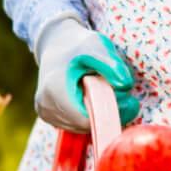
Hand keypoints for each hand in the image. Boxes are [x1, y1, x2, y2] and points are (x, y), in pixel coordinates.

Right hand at [34, 17, 139, 131]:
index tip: (125, 98)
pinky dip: (87, 114)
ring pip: (81, 127)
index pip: (86, 119)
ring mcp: (45, 113)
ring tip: (100, 91)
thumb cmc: (79, 45)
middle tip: (115, 91)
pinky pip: (74, 125)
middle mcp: (45, 105)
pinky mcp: (47, 116)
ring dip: (97, 114)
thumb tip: (126, 86)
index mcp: (55, 89)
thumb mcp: (99, 47)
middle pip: (85, 124)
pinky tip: (89, 97)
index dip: (110, 113)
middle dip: (106, 112)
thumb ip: (113, 66)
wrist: (56, 43)